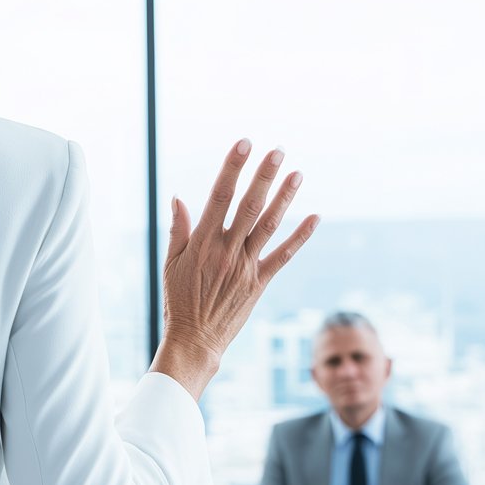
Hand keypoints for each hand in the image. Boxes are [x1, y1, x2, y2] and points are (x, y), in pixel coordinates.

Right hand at [154, 140, 318, 397]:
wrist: (195, 341)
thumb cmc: (178, 301)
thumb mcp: (170, 263)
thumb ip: (178, 229)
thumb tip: (178, 197)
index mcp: (202, 243)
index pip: (219, 196)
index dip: (232, 168)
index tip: (243, 144)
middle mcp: (227, 251)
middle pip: (249, 205)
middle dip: (264, 176)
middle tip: (278, 150)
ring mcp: (246, 266)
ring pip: (269, 225)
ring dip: (285, 198)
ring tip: (297, 173)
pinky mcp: (260, 282)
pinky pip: (283, 255)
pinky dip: (301, 236)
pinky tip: (315, 217)